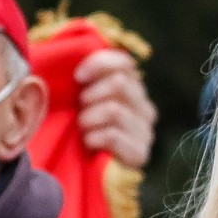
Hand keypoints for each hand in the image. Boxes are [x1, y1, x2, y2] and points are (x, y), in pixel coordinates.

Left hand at [75, 48, 157, 170]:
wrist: (80, 173)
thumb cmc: (75, 130)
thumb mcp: (75, 98)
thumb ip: (79, 74)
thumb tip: (72, 44)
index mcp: (131, 88)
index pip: (124, 63)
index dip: (99, 64)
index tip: (77, 77)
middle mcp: (144, 107)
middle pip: (121, 84)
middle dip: (92, 95)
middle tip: (80, 109)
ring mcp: (145, 132)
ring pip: (116, 110)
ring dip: (90, 118)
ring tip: (82, 128)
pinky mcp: (140, 154)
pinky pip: (115, 136)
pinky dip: (95, 137)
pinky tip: (88, 142)